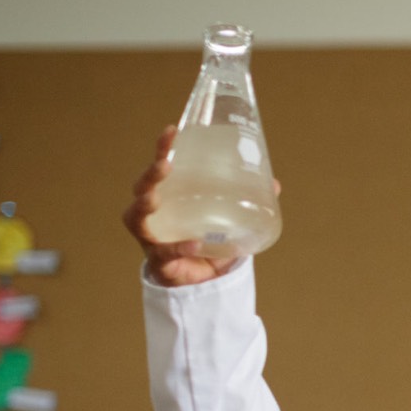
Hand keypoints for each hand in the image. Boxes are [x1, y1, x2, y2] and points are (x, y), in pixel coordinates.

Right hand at [120, 126, 261, 286]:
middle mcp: (153, 213)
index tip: (172, 130)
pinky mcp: (159, 260)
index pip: (161, 165)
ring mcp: (151, 237)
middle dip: (151, 174)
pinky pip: (165, 253)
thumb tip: (273, 184)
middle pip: (142, 187)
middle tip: (165, 165)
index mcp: (168, 195)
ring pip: (137, 217)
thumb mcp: (227, 218)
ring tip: (154, 199)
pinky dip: (180, 247)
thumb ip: (246, 201)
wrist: (200, 280)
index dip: (164, 147)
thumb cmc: (206, 239)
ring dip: (144, 205)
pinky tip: (194, 243)